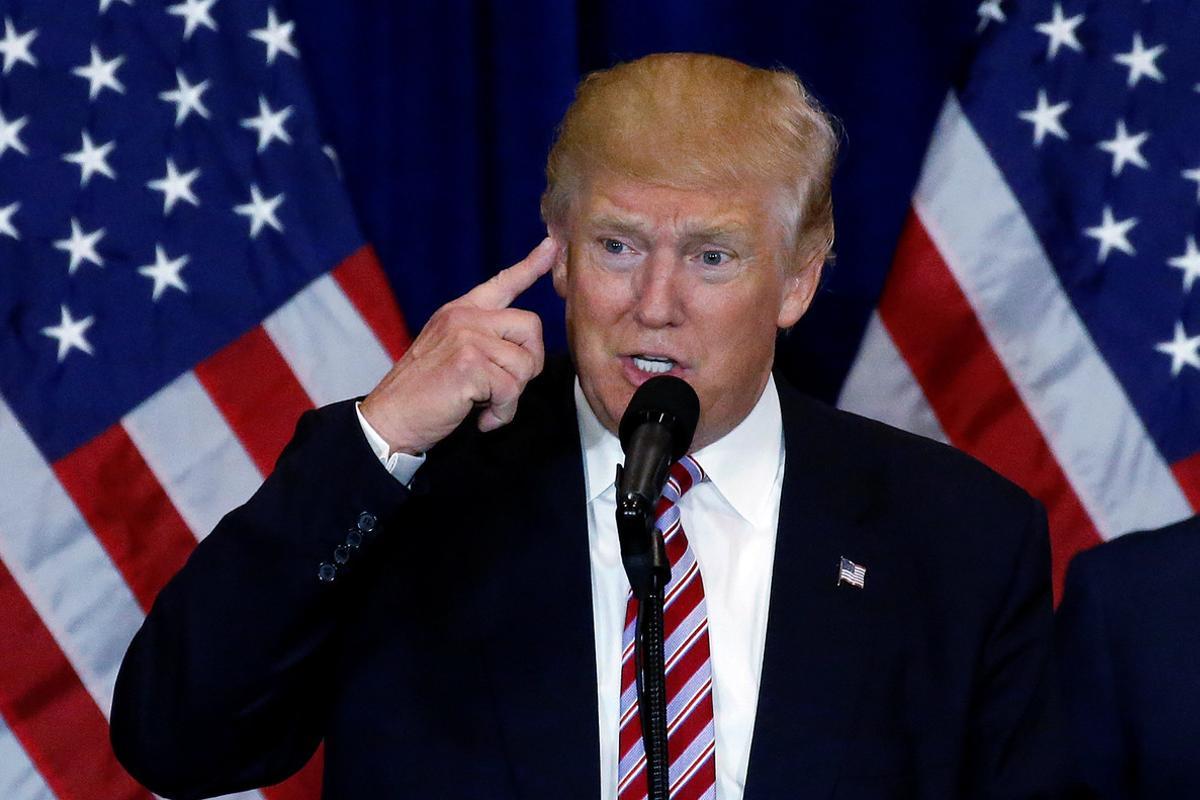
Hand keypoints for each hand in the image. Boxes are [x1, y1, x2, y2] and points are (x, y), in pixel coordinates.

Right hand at [359, 237, 557, 454]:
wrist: (390, 418)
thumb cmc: (424, 394)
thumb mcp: (451, 354)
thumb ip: (482, 341)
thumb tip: (523, 351)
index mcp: (459, 312)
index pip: (502, 283)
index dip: (530, 266)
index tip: (551, 245)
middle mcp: (464, 317)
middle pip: (531, 327)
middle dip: (529, 364)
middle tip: (504, 387)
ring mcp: (466, 338)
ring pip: (525, 364)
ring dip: (511, 396)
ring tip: (484, 405)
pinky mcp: (469, 364)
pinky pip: (512, 389)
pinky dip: (502, 413)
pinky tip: (482, 418)